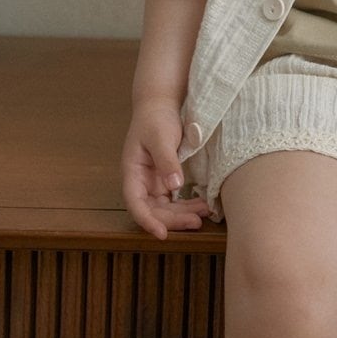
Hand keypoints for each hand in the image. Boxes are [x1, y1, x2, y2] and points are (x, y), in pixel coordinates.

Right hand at [121, 101, 211, 239]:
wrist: (162, 104)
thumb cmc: (156, 118)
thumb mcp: (161, 136)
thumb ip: (167, 160)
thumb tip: (174, 187)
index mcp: (131, 172)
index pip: (135, 203)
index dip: (147, 221)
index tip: (161, 233)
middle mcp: (141, 182)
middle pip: (153, 210)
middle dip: (173, 219)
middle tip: (196, 221)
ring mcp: (153, 182)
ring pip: (166, 208)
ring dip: (183, 214)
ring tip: (205, 213)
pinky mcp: (166, 179)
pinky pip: (175, 199)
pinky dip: (187, 204)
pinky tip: (203, 205)